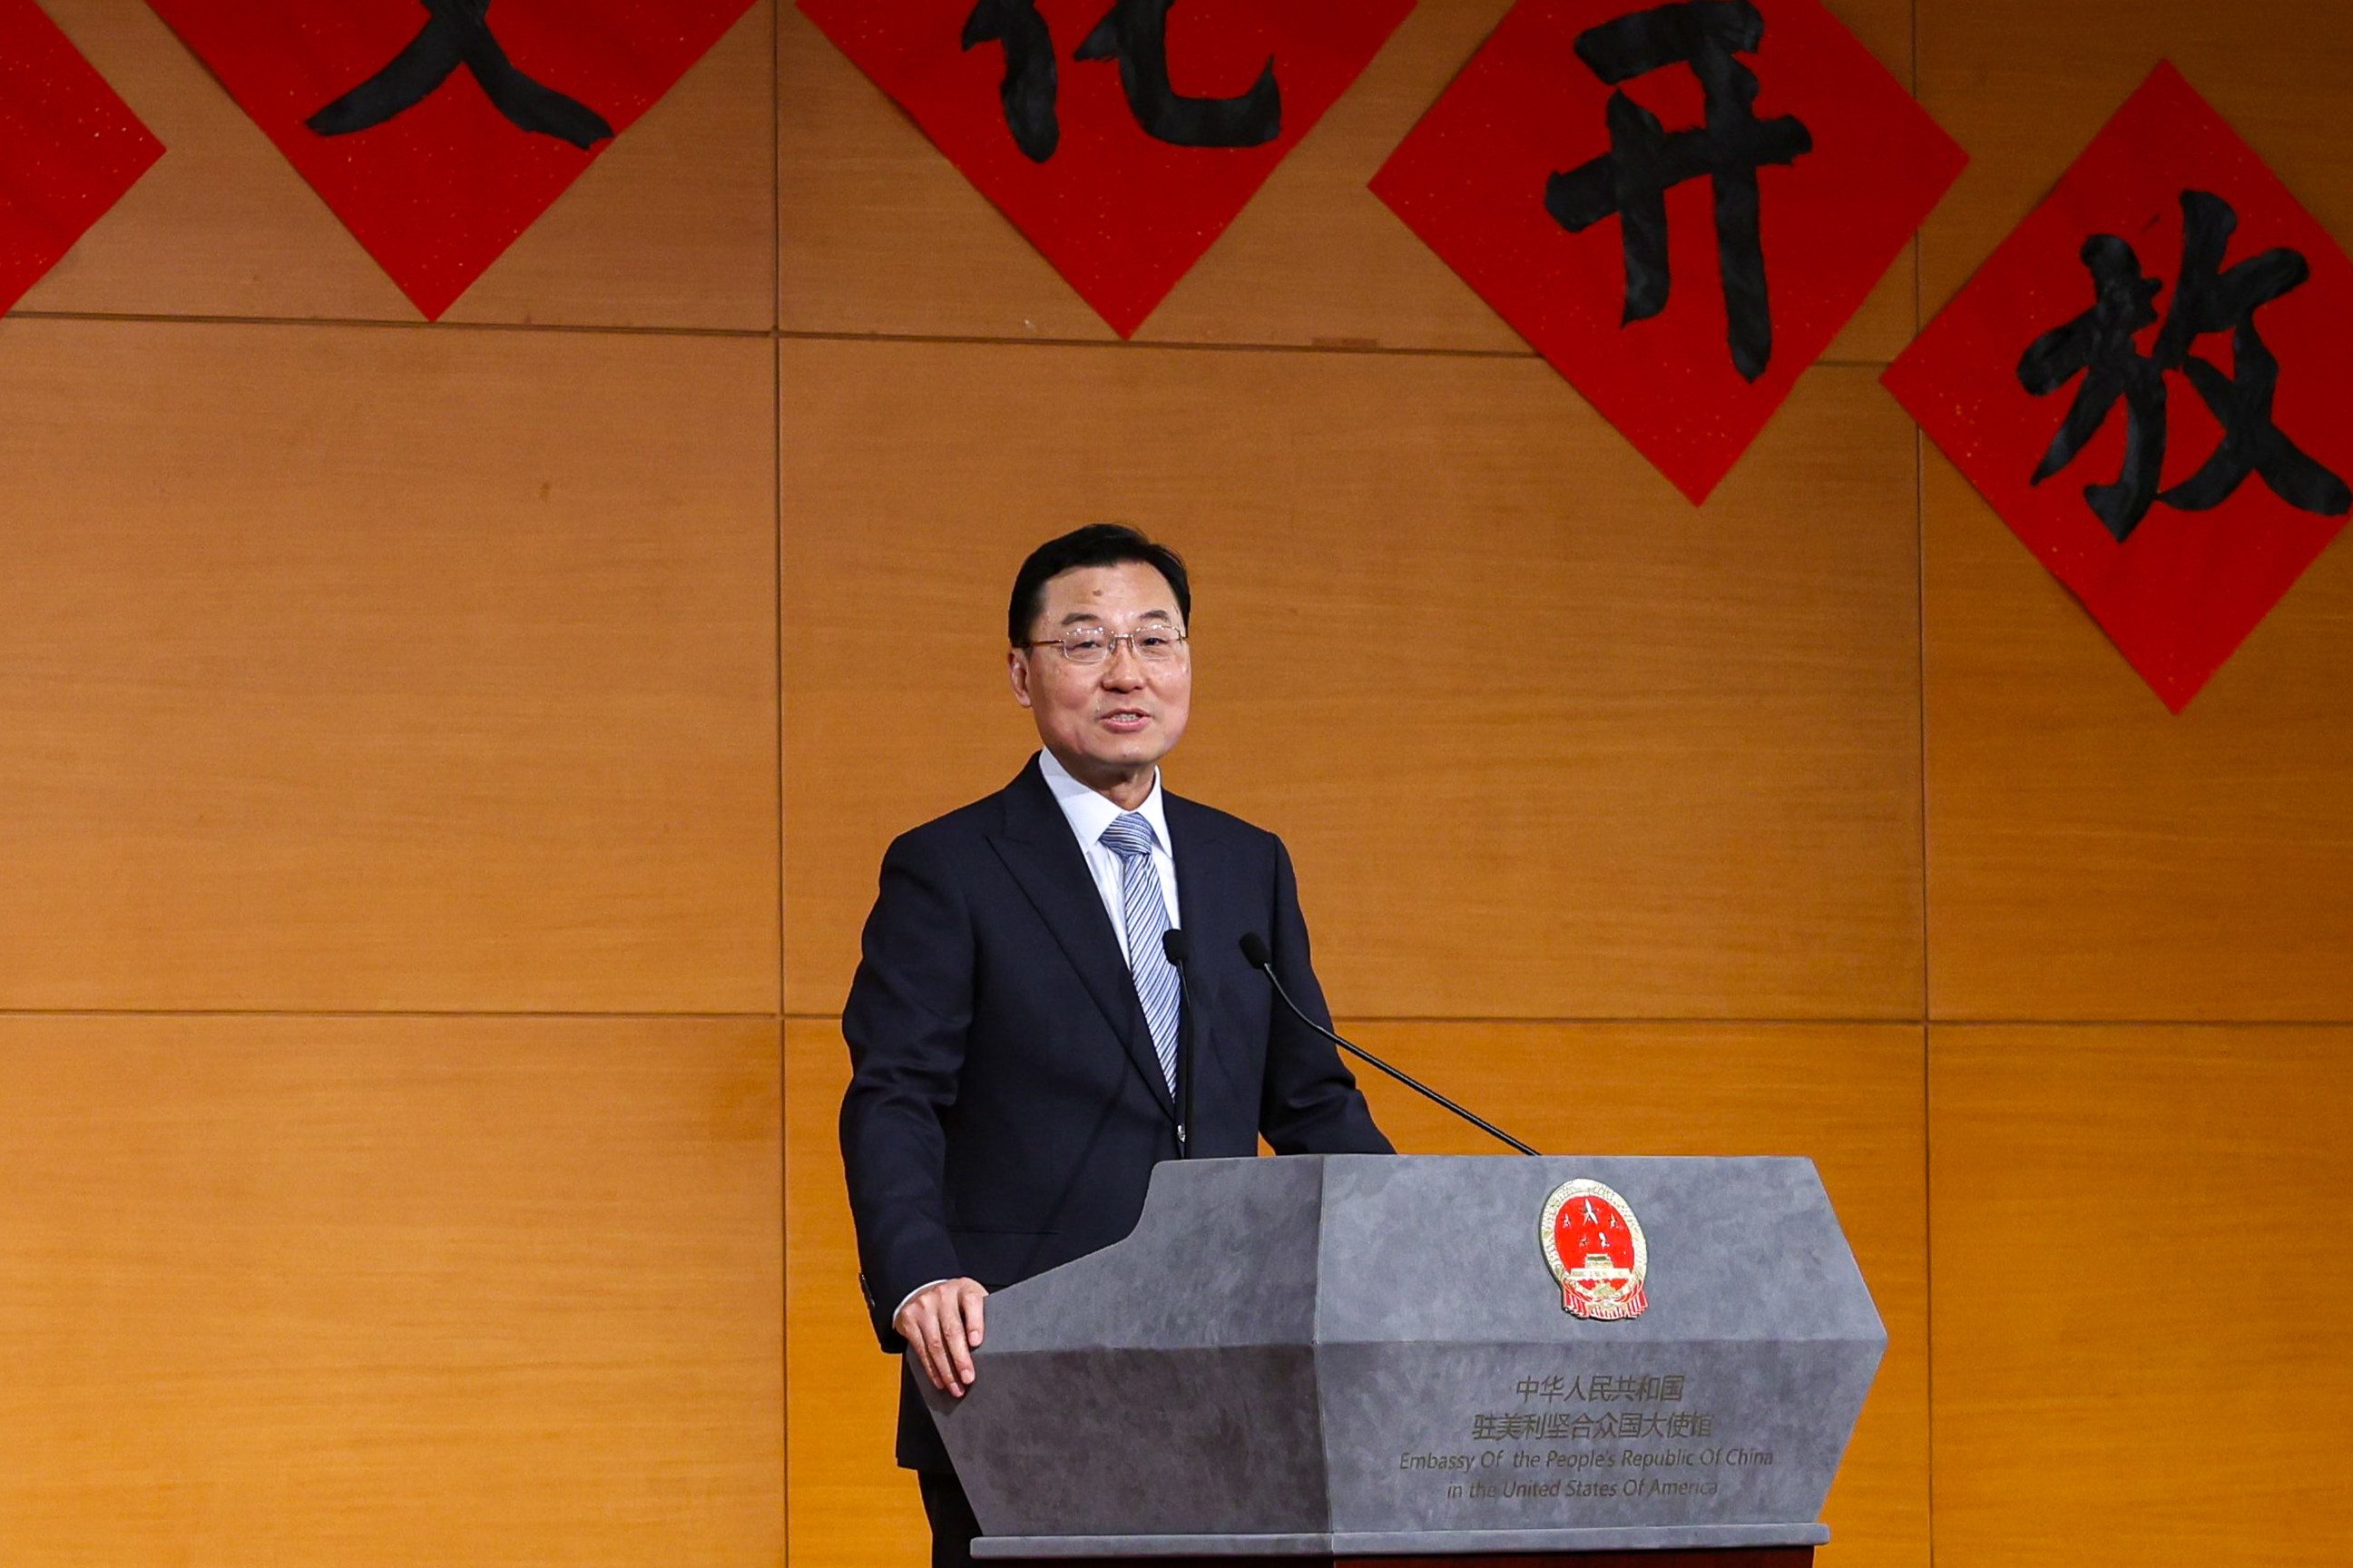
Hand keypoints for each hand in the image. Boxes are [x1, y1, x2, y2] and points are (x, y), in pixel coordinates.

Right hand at [895, 1277, 987, 1396]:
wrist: (924, 1292)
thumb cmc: (957, 1303)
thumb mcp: (971, 1299)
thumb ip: (981, 1316)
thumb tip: (996, 1349)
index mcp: (964, 1288)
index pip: (972, 1302)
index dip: (975, 1323)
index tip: (977, 1342)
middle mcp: (943, 1295)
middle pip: (952, 1330)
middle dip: (960, 1359)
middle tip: (968, 1378)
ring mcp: (923, 1306)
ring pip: (935, 1344)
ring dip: (946, 1371)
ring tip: (956, 1388)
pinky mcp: (909, 1320)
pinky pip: (921, 1350)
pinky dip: (932, 1369)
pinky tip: (940, 1381)